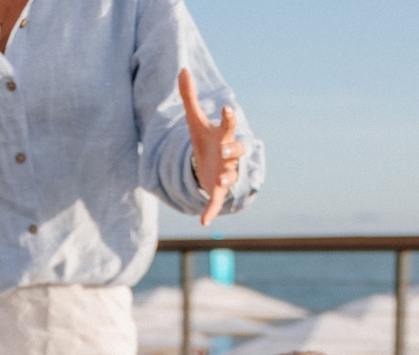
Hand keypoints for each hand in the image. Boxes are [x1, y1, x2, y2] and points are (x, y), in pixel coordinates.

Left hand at [176, 68, 242, 227]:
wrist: (208, 167)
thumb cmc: (205, 141)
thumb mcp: (195, 121)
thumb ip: (189, 97)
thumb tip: (182, 69)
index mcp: (223, 136)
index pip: (229, 124)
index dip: (229, 117)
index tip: (227, 108)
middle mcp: (228, 155)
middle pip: (236, 152)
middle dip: (232, 151)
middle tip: (225, 149)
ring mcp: (224, 174)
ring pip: (229, 177)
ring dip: (226, 179)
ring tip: (220, 181)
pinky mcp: (217, 191)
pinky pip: (216, 202)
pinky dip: (210, 212)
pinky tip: (203, 222)